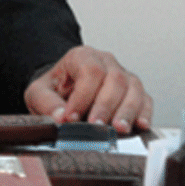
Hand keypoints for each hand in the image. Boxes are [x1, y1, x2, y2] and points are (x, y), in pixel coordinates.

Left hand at [24, 45, 152, 133]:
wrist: (63, 91)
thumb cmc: (54, 89)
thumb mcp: (39, 93)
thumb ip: (47, 103)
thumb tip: (61, 117)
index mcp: (82, 56)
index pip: (90, 71)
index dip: (83, 95)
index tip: (72, 117)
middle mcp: (106, 62)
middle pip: (115, 79)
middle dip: (106, 106)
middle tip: (96, 126)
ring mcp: (124, 76)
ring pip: (133, 89)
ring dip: (127, 111)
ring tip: (118, 129)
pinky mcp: (135, 93)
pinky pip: (146, 100)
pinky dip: (145, 113)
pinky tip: (140, 125)